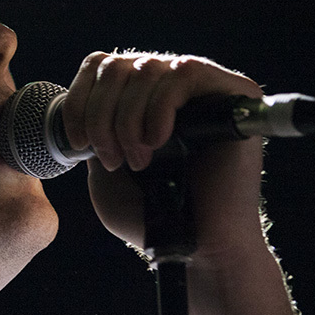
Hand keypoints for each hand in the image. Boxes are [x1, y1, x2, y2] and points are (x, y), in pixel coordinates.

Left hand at [61, 51, 299, 314]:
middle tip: (112, 160)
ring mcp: (207, 86)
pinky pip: (183, 75)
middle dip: (102, 115)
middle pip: (118, 65)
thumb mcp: (104, 169)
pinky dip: (158, 110)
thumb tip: (86, 99)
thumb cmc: (152, 217)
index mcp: (143, 98)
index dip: (79, 100)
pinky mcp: (237, 93)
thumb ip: (94, 129)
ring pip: (147, 69)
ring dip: (128, 119)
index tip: (78, 145)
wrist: (200, 250)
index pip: (100, 66)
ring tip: (138, 161)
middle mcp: (174, 85)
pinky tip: (158, 144)